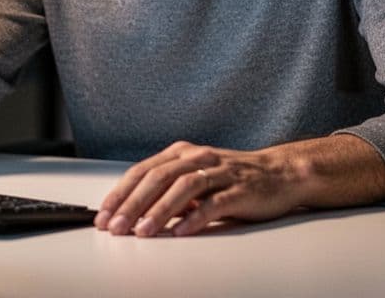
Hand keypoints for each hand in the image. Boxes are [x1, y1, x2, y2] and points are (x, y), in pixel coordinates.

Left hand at [94, 141, 306, 236]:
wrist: (280, 173)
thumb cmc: (233, 178)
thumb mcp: (195, 179)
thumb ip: (168, 192)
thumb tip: (133, 213)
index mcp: (183, 153)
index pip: (143, 171)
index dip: (121, 193)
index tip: (104, 214)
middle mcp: (198, 158)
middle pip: (158, 178)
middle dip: (133, 204)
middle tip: (117, 226)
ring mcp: (220, 172)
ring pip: (184, 188)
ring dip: (160, 210)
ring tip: (144, 231)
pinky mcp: (240, 189)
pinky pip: (214, 203)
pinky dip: (195, 218)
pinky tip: (181, 232)